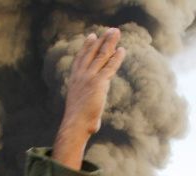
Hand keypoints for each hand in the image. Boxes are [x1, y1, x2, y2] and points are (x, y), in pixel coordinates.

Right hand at [53, 28, 125, 168]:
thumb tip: (93, 125)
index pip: (80, 59)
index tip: (92, 37)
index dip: (86, 47)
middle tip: (109, 31)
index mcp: (74, 81)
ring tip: (116, 32)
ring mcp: (89, 78)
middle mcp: (80, 76)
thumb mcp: (79, 113)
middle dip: (101, 40)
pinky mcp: (98, 83)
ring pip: (101, 56)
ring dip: (110, 43)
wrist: (75, 125)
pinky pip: (109, 67)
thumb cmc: (77, 124)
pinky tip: (122, 50)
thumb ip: (87, 111)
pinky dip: (116, 58)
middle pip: (91, 53)